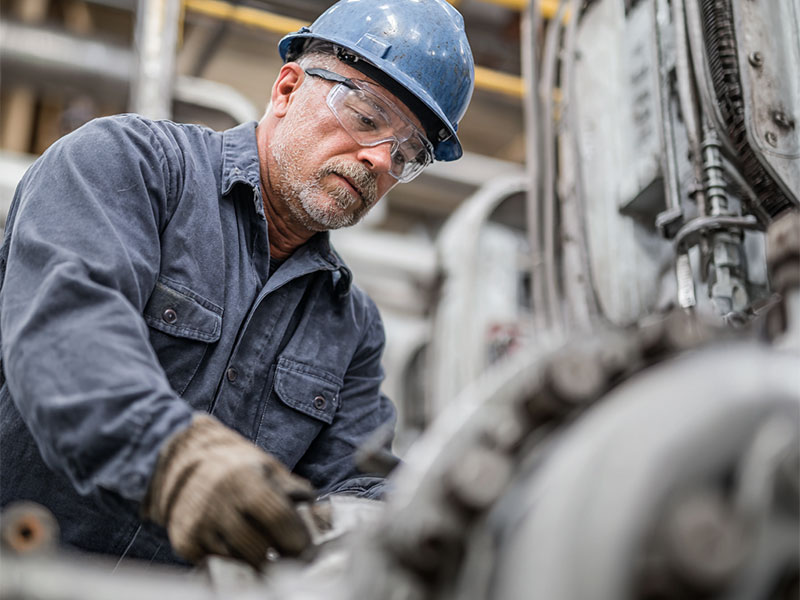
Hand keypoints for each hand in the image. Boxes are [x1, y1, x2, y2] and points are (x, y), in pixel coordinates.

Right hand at [142, 414, 314, 568]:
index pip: (278, 517)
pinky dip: (232, 561)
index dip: (296, 538)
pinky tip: (239, 549)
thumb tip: (318, 511)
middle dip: (279, 558)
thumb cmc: (233, 465)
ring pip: (238, 561)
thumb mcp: (266, 467)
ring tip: (266, 554)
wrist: (181, 461)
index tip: (306, 548)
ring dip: (256, 562)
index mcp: (246, 480)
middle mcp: (220, 503)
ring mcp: (200, 525)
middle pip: (259, 548)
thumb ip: (292, 489)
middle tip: (289, 558)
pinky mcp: (185, 541)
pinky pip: (216, 563)